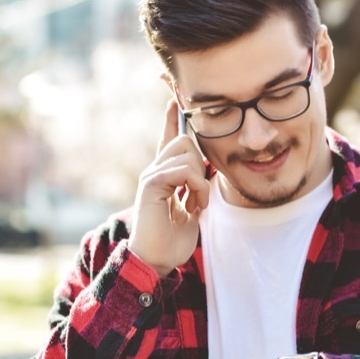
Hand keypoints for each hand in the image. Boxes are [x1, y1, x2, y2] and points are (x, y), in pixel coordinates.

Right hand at [128, 99, 209, 275]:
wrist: (156, 260)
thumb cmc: (173, 240)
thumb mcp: (191, 208)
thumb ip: (195, 187)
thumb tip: (208, 169)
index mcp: (164, 174)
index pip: (169, 139)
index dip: (171, 119)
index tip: (173, 98)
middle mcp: (155, 170)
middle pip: (185, 140)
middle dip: (201, 164)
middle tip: (200, 195)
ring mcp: (151, 175)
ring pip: (186, 151)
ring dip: (200, 180)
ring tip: (197, 203)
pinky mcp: (151, 183)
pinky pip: (184, 170)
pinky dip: (197, 187)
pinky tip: (194, 205)